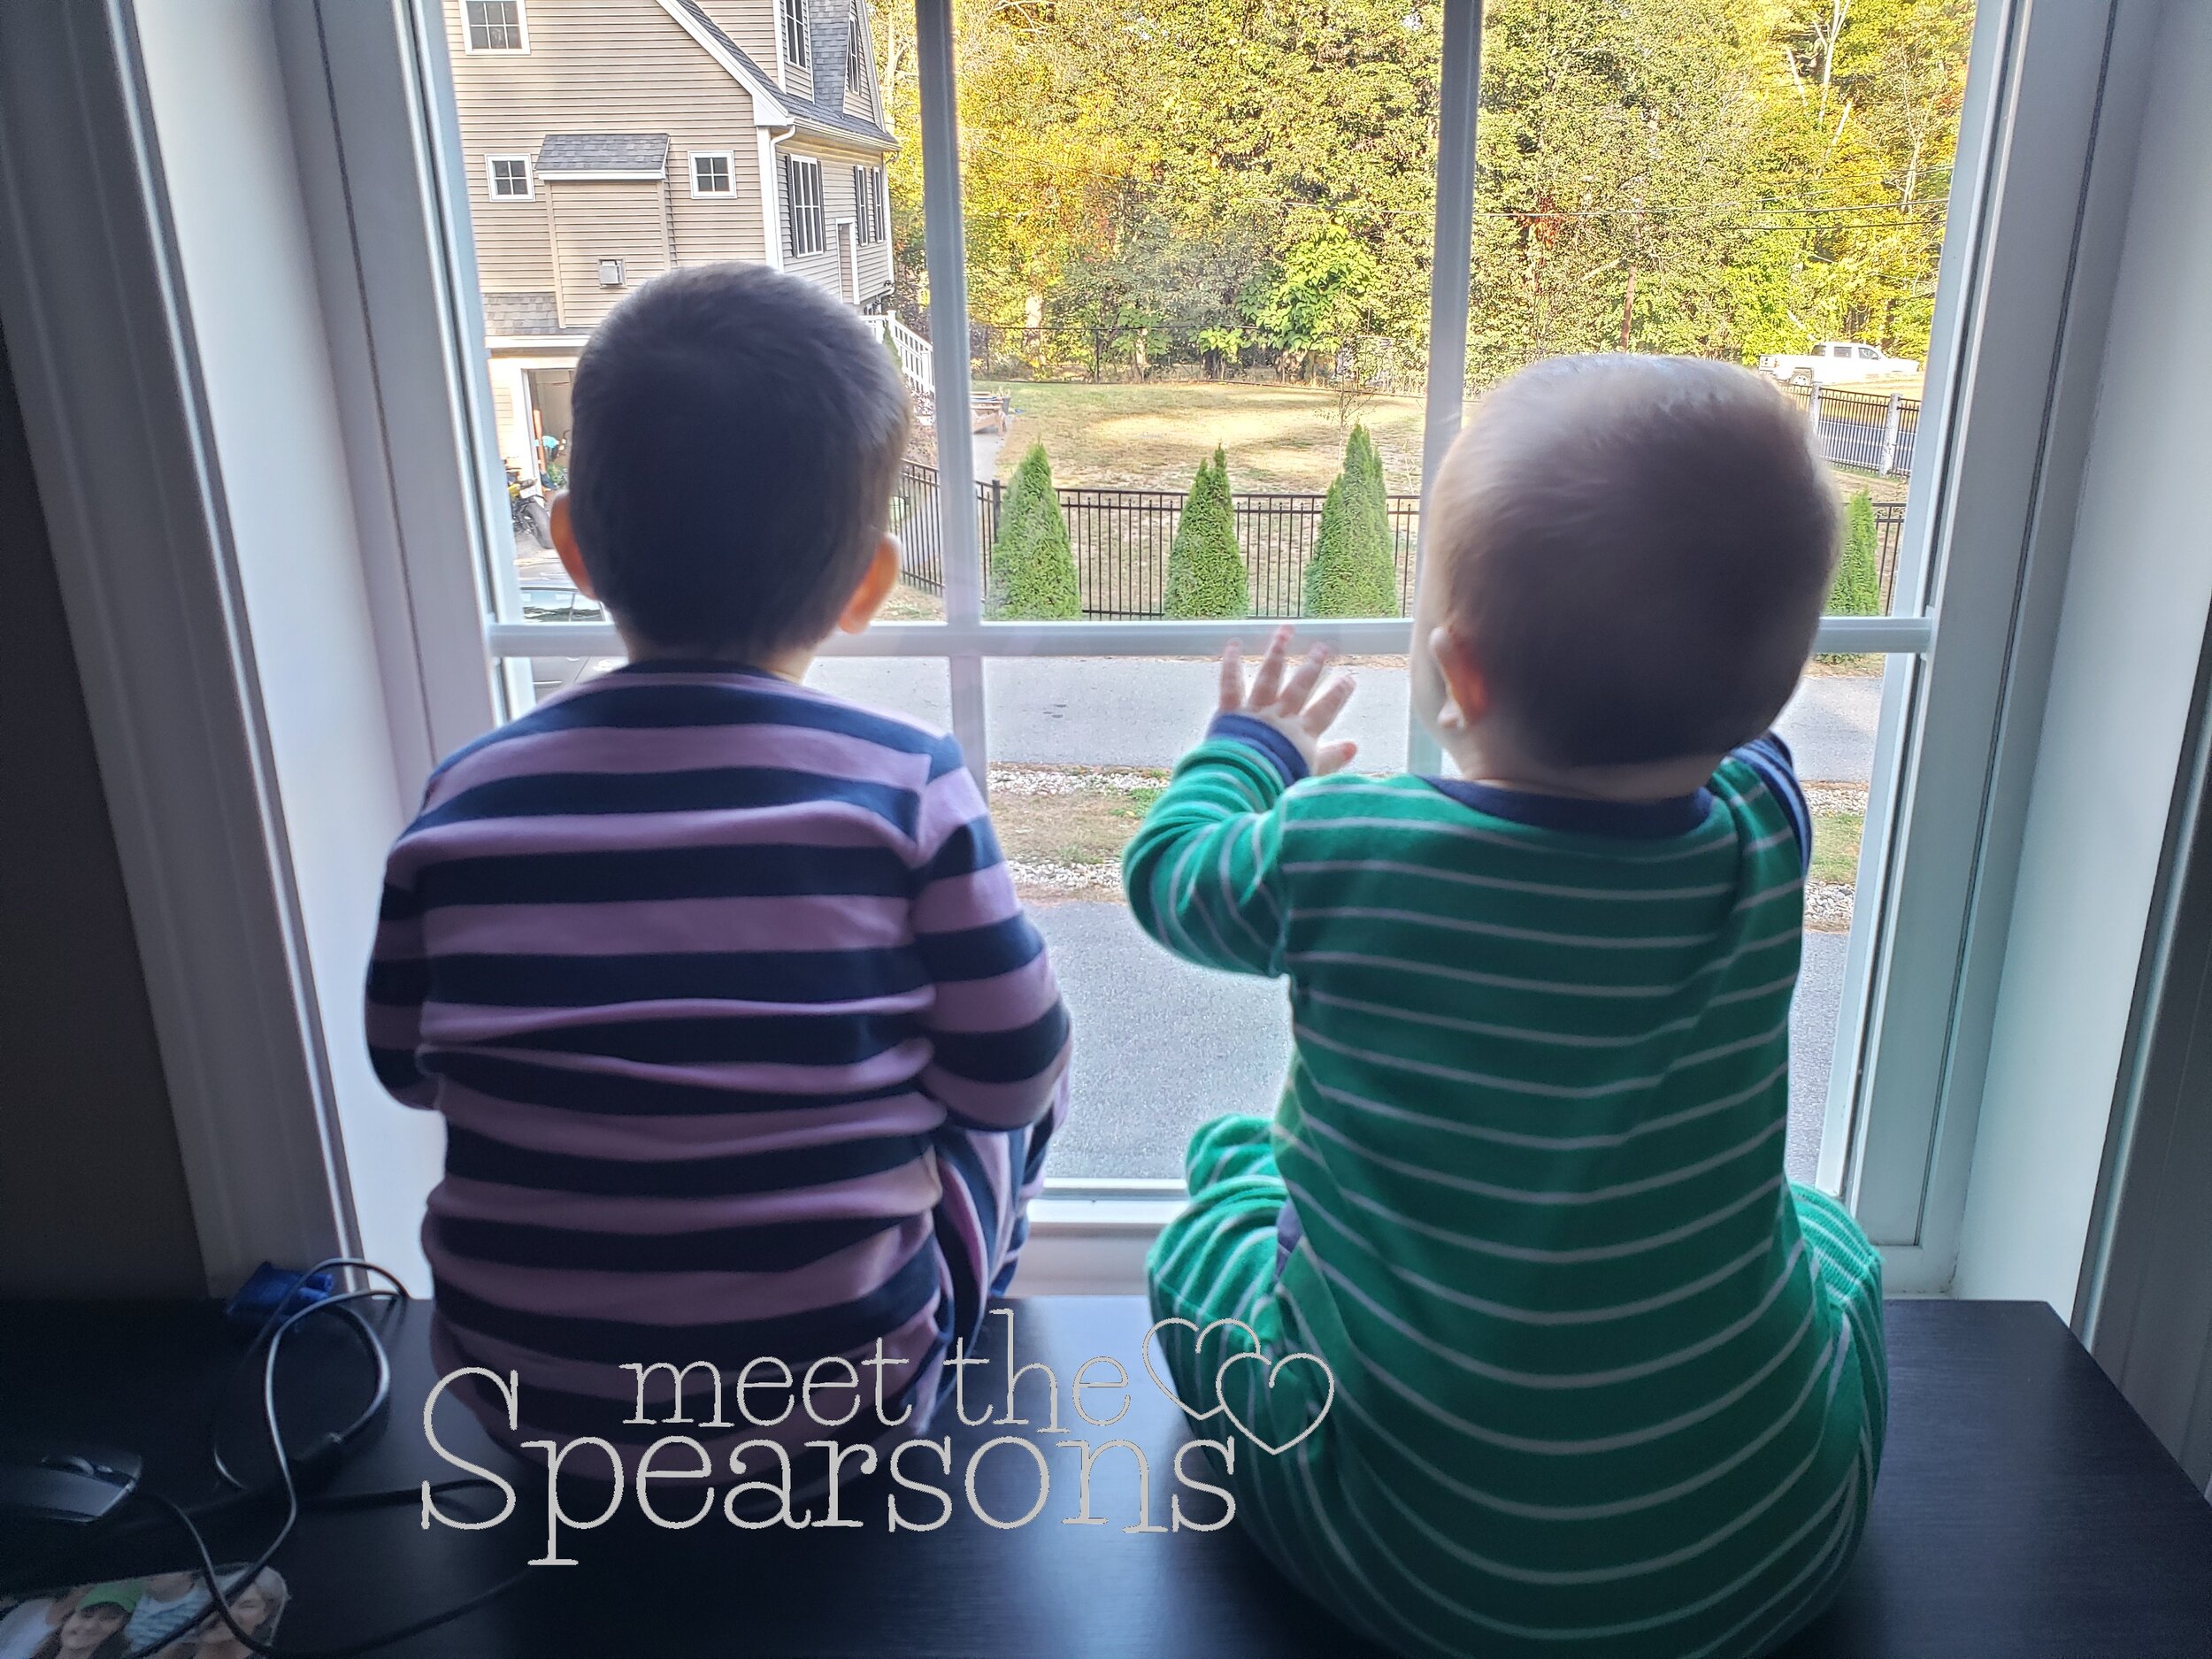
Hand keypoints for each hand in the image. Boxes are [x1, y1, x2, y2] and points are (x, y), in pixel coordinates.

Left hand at [1219, 626, 1357, 775]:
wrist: (1245, 784)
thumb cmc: (1277, 785)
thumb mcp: (1311, 775)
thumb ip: (1331, 760)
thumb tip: (1354, 747)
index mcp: (1301, 735)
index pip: (1325, 710)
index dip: (1338, 693)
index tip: (1349, 677)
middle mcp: (1281, 717)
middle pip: (1300, 686)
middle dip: (1312, 666)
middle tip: (1322, 647)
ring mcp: (1256, 712)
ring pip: (1270, 676)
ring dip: (1278, 652)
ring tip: (1286, 631)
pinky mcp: (1231, 713)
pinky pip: (1231, 684)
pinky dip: (1232, 663)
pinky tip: (1234, 644)